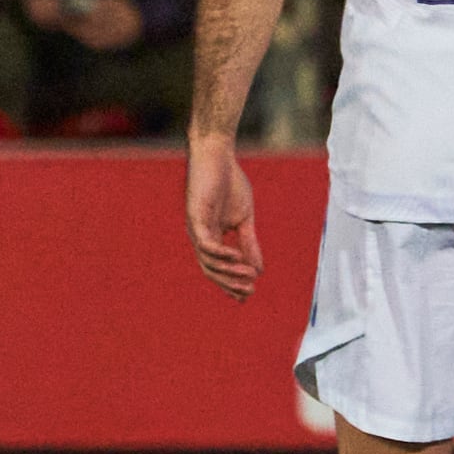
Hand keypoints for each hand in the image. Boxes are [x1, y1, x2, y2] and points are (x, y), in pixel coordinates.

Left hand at [188, 136, 261, 299]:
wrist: (218, 157)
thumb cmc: (229, 184)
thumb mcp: (245, 219)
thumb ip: (249, 243)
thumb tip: (258, 269)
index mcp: (210, 237)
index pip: (218, 268)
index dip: (231, 284)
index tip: (248, 296)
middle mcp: (199, 236)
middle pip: (210, 270)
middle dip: (229, 284)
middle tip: (250, 292)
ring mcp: (195, 228)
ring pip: (208, 261)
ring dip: (229, 272)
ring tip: (249, 277)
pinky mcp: (195, 217)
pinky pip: (206, 243)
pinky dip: (221, 254)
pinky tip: (237, 258)